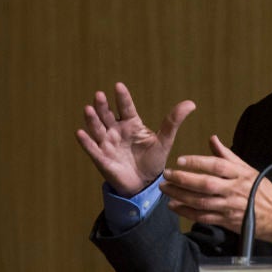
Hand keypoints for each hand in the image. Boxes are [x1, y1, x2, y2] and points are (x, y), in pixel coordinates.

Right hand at [75, 82, 195, 196]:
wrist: (144, 185)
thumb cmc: (153, 161)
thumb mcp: (165, 141)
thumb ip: (173, 122)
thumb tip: (191, 103)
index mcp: (131, 123)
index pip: (126, 107)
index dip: (122, 97)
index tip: (119, 85)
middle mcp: (116, 130)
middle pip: (107, 114)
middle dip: (102, 105)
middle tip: (99, 95)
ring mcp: (107, 144)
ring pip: (97, 128)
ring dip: (92, 119)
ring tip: (88, 109)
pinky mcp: (102, 159)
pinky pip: (92, 149)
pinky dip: (86, 141)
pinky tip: (80, 133)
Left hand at [161, 135, 271, 242]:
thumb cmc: (262, 190)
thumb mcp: (247, 168)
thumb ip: (227, 155)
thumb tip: (212, 139)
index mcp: (239, 174)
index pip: (216, 165)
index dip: (197, 162)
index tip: (180, 160)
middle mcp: (234, 189)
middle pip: (205, 184)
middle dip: (183, 179)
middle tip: (167, 174)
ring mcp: (230, 206)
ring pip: (201, 201)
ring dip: (181, 196)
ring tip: (166, 189)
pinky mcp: (227, 221)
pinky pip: (204, 216)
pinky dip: (187, 212)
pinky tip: (175, 206)